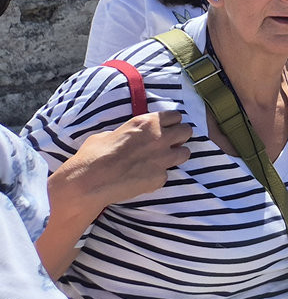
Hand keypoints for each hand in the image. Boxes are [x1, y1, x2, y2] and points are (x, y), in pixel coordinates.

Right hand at [53, 112, 190, 210]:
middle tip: (170, 143)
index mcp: (147, 123)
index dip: (171, 123)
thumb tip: (131, 136)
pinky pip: (167, 174)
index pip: (175, 116)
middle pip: (186, 131)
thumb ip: (129, 133)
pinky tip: (144, 178)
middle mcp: (160, 138)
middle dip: (179, 136)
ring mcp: (162, 159)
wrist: (89, 182)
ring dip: (176, 155)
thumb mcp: (109, 133)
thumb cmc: (93, 155)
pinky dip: (158, 176)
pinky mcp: (160, 178)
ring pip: (185, 153)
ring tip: (163, 160)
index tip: (166, 128)